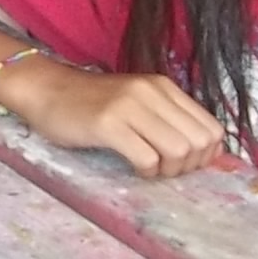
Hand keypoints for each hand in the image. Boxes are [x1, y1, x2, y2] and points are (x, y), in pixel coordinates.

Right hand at [4, 60, 231, 177]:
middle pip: (199, 142)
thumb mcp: (137, 102)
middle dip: (189, 166)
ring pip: (178, 150)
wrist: (45, 89)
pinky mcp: (108, 124)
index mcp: (163, 87)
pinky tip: (133, 167)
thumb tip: (203, 153)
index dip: (206, 155)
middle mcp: (151, 92)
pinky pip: (147, 158)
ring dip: (168, 170)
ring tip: (150, 168)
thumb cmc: (91, 102)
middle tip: (165, 169)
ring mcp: (129, 106)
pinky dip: (146, 171)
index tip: (184, 163)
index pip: (212, 128)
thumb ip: (168, 118)